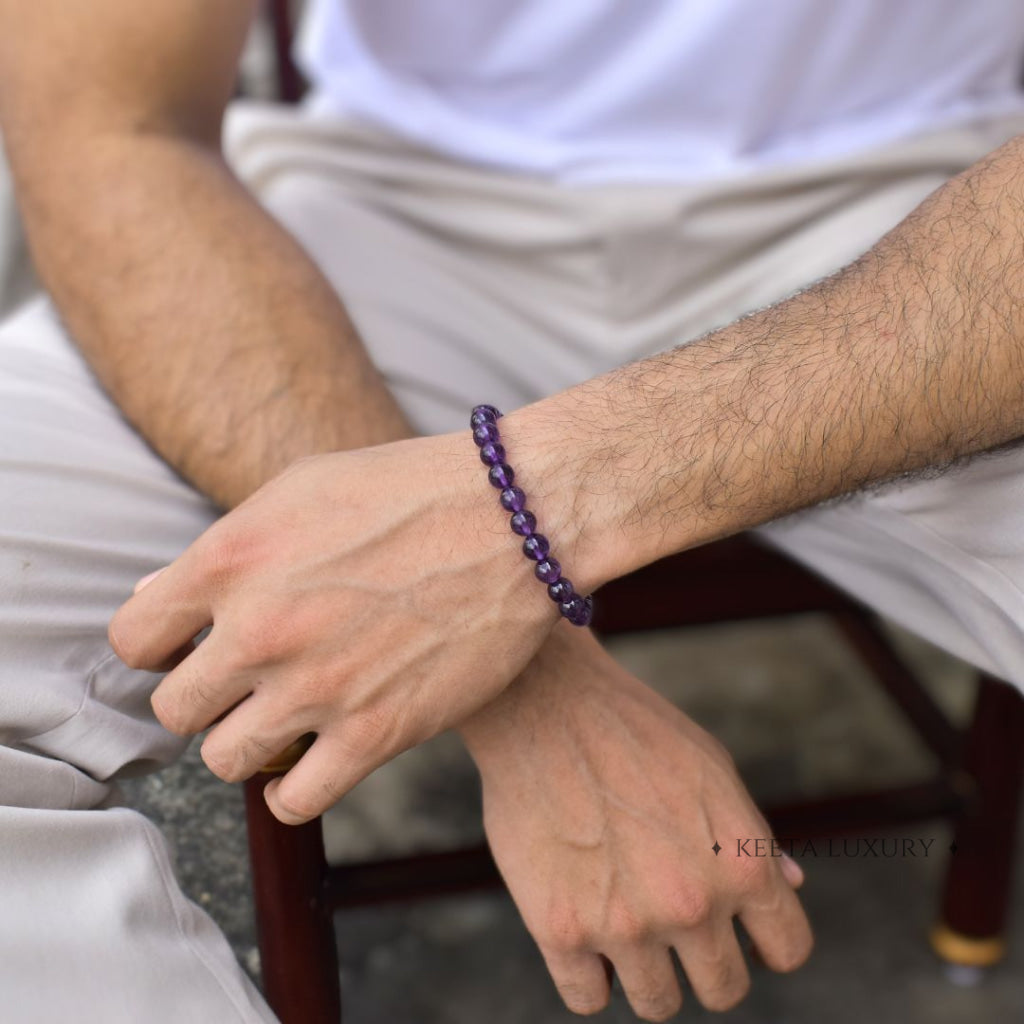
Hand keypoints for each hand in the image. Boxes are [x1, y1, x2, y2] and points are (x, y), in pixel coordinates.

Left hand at [108, 432, 559, 823]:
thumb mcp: (301, 490)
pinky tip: (314, 758)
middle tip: (245, 682)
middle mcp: (262, 628)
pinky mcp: (375, 733)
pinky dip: (293, 791)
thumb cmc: (410, 491)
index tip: (190, 648)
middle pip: (175, 709)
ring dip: (248, 742)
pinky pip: (293, 803)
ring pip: (225, 759)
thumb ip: (226, 550)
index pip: (133, 638)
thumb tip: (155, 600)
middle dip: (205, 697)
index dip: (157, 648)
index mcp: (233, 558)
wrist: (514, 518)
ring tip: (284, 717)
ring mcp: (317, 687)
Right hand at [459, 622, 811, 1020]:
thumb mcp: (714, 770)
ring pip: (658, 1004)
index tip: (739, 930)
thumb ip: (754, 837)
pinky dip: (587, 975)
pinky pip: (587, 999)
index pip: (788, 950)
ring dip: (646, 972)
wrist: (545, 703)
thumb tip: (792, 884)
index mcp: (742, 864)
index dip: (765, 941)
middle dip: (704, 963)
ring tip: (623, 923)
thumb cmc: (634, 730)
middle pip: (724, 990)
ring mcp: (625, 924)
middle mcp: (691, 904)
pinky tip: (582, 929)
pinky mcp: (560, 930)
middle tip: (671, 923)